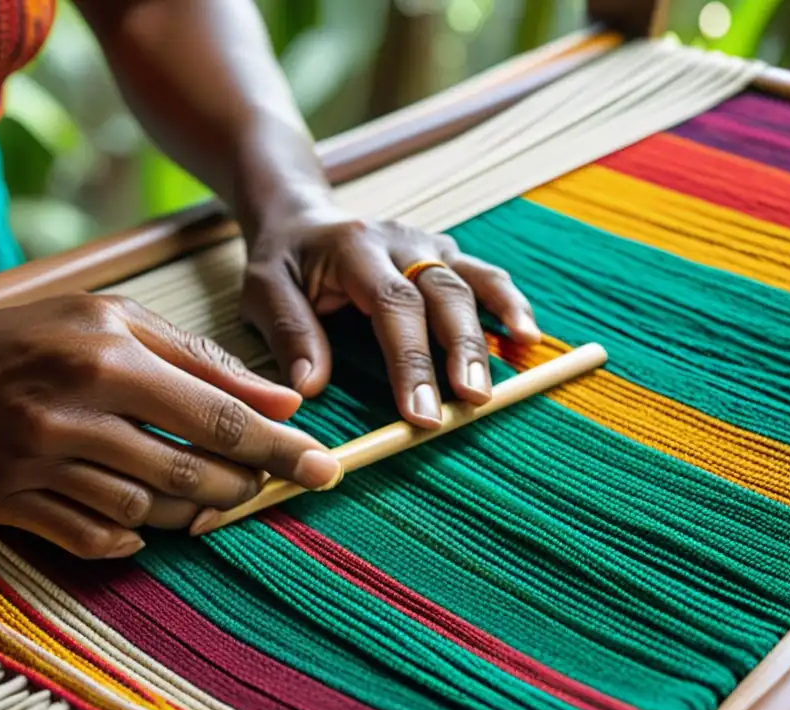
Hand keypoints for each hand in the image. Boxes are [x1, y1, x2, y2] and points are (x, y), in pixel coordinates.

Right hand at [0, 294, 341, 558]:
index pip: (216, 416)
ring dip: (192, 513)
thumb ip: (203, 359)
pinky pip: (92, 538)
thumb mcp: (117, 321)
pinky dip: (132, 538)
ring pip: (144, 512)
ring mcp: (38, 464)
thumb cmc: (37, 336)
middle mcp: (74, 415)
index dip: (277, 447)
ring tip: (211, 498)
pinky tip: (148, 524)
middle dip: (240, 486)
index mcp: (108, 359)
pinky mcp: (11, 503)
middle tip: (262, 483)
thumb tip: (283, 400)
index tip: (323, 467)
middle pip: (187, 474)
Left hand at [239, 206, 540, 427]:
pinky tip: (527, 337)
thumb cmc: (281, 260)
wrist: (300, 217)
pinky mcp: (442, 255)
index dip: (410, 358)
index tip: (419, 413)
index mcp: (354, 248)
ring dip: (490, 329)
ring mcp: (426, 244)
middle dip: (459, 350)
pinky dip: (508, 304)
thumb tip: (310, 388)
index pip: (391, 303)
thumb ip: (288, 333)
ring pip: (468, 282)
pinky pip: (483, 276)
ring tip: (507, 371)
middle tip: (472, 401)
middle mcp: (399, 240)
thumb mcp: (263, 289)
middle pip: (441, 292)